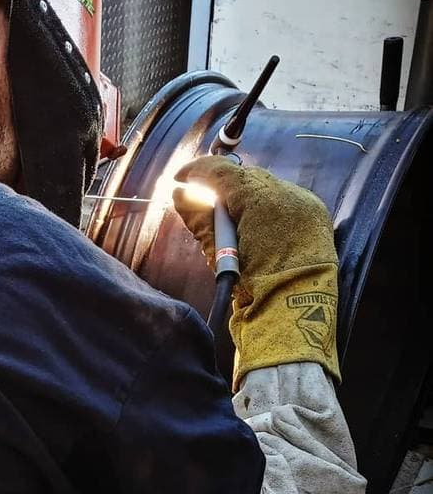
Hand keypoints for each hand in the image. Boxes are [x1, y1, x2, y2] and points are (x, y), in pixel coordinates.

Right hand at [173, 156, 340, 386]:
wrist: (293, 322)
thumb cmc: (255, 291)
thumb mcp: (220, 253)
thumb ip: (200, 218)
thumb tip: (180, 193)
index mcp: (266, 203)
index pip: (225, 173)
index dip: (198, 171)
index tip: (179, 178)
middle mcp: (291, 197)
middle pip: (245, 176)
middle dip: (219, 184)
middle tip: (196, 196)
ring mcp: (306, 207)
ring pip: (264, 186)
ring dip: (240, 195)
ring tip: (222, 215)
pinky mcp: (314, 218)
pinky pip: (281, 199)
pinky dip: (260, 205)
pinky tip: (247, 223)